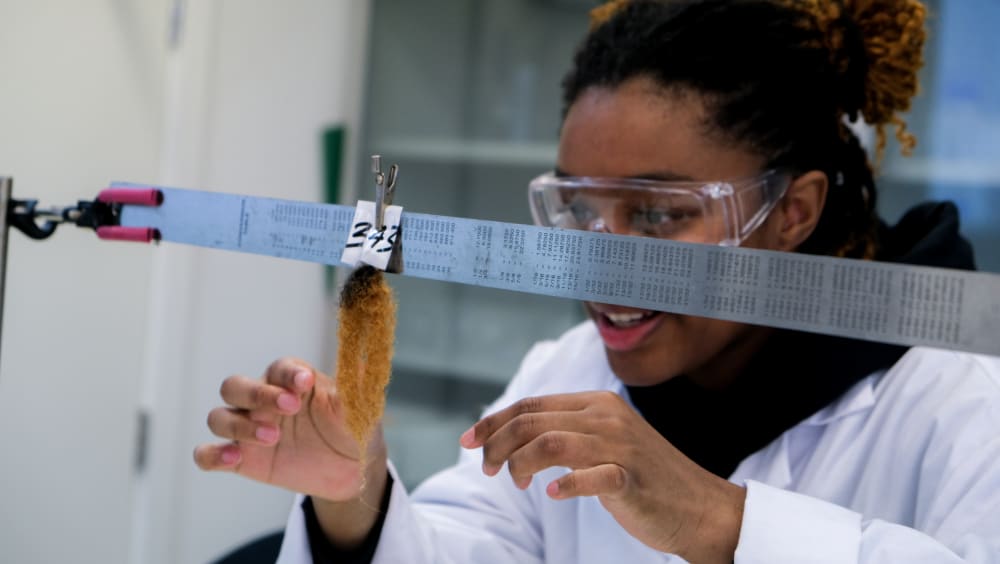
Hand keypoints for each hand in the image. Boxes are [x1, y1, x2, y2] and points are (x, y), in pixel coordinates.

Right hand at [193, 357, 384, 502]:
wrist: (353, 470)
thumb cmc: (354, 428)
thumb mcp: (360, 408)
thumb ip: (356, 385)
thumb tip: (365, 360)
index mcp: (292, 381)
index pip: (278, 368)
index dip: (286, 374)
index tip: (305, 384)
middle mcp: (265, 400)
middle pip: (235, 385)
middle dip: (256, 394)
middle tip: (289, 409)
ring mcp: (250, 429)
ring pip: (219, 417)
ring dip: (239, 425)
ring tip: (274, 438)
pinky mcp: (242, 459)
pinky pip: (208, 454)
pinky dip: (213, 454)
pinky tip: (234, 457)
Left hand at [460, 391, 745, 562]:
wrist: (701, 507)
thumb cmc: (643, 478)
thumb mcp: (602, 442)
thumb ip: (565, 432)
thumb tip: (510, 436)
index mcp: (596, 404)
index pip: (531, 404)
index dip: (494, 421)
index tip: (468, 441)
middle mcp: (607, 418)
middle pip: (532, 422)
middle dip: (497, 445)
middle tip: (487, 471)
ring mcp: (621, 447)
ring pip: (551, 443)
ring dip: (520, 465)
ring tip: (518, 484)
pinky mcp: (632, 479)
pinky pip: (592, 477)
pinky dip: (566, 485)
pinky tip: (552, 494)